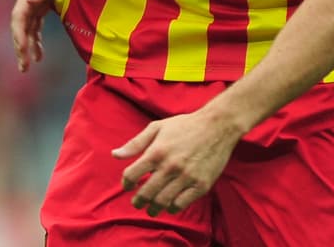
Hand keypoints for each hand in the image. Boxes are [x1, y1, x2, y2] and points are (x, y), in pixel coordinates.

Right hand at [10, 0, 65, 72]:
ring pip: (27, 27)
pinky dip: (36, 38)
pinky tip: (39, 52)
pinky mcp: (46, 0)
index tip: (24, 54)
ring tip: (30, 65)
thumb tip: (29, 2)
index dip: (20, 37)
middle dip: (21, 47)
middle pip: (20, 26)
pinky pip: (36, 23)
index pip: (19, 18)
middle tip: (25, 68)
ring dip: (27, 46)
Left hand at [114, 109, 243, 215]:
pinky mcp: (201, 184)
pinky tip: (170, 204)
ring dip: (153, 208)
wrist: (219, 125)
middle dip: (138, 201)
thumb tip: (115, 155)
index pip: (131, 176)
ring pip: (161, 202)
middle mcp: (170, 166)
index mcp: (157, 152)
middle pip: (145, 194)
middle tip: (138, 202)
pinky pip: (181, 204)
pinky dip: (171, 208)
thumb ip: (135, 143)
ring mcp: (186, 176)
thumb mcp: (158, 127)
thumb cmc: (186, 125)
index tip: (129, 185)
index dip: (126, 183)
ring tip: (152, 208)